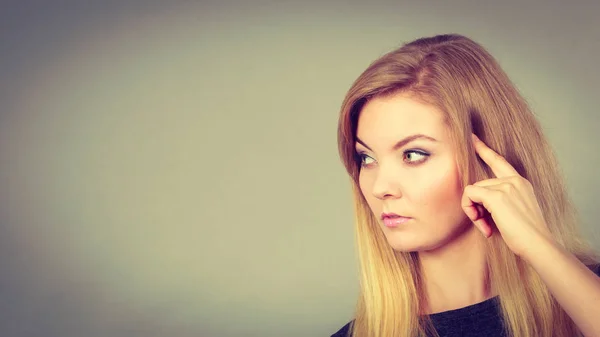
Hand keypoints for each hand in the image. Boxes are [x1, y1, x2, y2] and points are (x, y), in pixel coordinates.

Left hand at [461, 134, 553, 256]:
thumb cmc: (527, 236)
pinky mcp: (496, 195)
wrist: (539, 245)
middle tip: (483, 224)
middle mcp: (514, 180)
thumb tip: (477, 202)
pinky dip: (470, 210)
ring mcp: (506, 186)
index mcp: (520, 183)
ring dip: (474, 212)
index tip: (472, 137)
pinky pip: (469, 195)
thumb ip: (501, 202)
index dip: (484, 149)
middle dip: (476, 206)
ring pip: (473, 191)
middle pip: (479, 185)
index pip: (499, 161)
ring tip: (486, 227)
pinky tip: (483, 225)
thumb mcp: (515, 212)